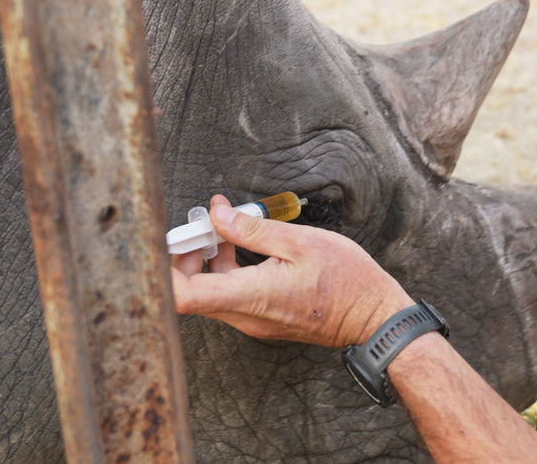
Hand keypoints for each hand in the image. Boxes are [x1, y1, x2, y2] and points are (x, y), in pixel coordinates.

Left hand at [171, 195, 414, 347]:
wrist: (373, 318)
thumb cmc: (345, 280)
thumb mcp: (300, 242)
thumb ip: (252, 229)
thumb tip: (216, 214)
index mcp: (251, 296)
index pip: (181, 297)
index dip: (163, 269)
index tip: (173, 238)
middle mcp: (245, 317)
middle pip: (189, 293)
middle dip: (185, 255)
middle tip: (201, 224)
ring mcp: (253, 322)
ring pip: (209, 293)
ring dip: (206, 260)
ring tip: (224, 228)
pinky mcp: (262, 320)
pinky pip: (229, 297)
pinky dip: (224, 271)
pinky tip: (240, 247)